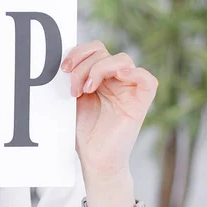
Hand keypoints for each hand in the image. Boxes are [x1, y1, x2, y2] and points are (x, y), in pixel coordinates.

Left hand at [62, 40, 158, 175]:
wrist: (93, 158)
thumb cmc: (82, 131)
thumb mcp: (72, 98)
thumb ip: (72, 78)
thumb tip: (59, 59)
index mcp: (99, 76)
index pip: (94, 48)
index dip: (78, 52)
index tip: (63, 68)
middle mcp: (116, 79)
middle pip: (103, 52)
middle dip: (82, 65)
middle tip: (72, 87)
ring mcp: (129, 89)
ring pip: (122, 59)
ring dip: (98, 69)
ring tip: (85, 90)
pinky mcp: (140, 103)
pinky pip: (147, 79)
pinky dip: (132, 74)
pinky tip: (113, 81)